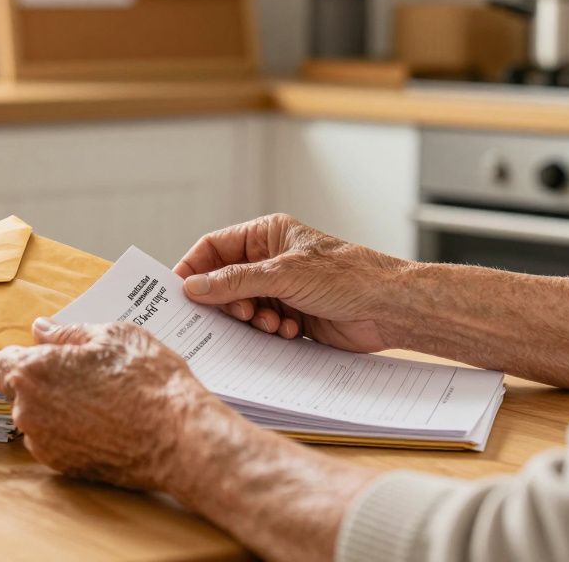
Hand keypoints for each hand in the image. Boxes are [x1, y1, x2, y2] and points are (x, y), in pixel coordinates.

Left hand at [0, 318, 236, 493]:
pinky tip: (103, 422)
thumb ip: (67, 333)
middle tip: (83, 375)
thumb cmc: (149, 381)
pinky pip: (55, 441)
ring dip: (56, 409)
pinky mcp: (62, 467)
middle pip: (18, 392)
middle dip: (42, 382)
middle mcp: (28, 411)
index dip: (22, 358)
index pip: (0, 364)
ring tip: (100, 400)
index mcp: (33, 372)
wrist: (179, 437)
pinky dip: (70, 432)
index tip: (44, 357)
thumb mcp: (113, 336)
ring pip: (38, 418)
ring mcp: (44, 443)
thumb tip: (41, 330)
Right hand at [173, 214, 409, 353]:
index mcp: (266, 235)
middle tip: (235, 315)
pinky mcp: (292, 316)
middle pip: (224, 282)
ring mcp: (280, 289)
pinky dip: (269, 332)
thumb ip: (235, 281)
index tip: (177, 292)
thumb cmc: (347, 276)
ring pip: (241, 307)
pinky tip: (289, 332)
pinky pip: (261, 326)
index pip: (214, 248)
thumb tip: (193, 287)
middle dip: (226, 302)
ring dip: (251, 320)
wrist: (391, 308)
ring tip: (271, 324)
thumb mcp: (284, 274)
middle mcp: (270, 261)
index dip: (193, 269)